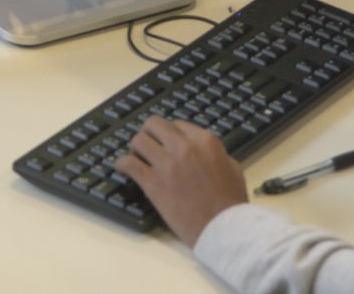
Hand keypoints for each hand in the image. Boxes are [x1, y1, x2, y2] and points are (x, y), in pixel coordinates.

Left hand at [115, 116, 248, 246]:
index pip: (177, 124)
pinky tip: (122, 167)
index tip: (165, 142)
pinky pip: (129, 164)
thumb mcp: (232, 167)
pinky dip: (122, 164)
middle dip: (149, 133)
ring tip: (136, 157)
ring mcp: (167, 164)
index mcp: (205, 141)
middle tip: (148, 145)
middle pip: (154, 125)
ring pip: (139, 140)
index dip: (169, 133)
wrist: (222, 228)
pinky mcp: (153, 183)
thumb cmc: (231, 202)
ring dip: (136, 148)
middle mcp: (184, 147)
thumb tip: (201, 152)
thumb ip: (214, 154)